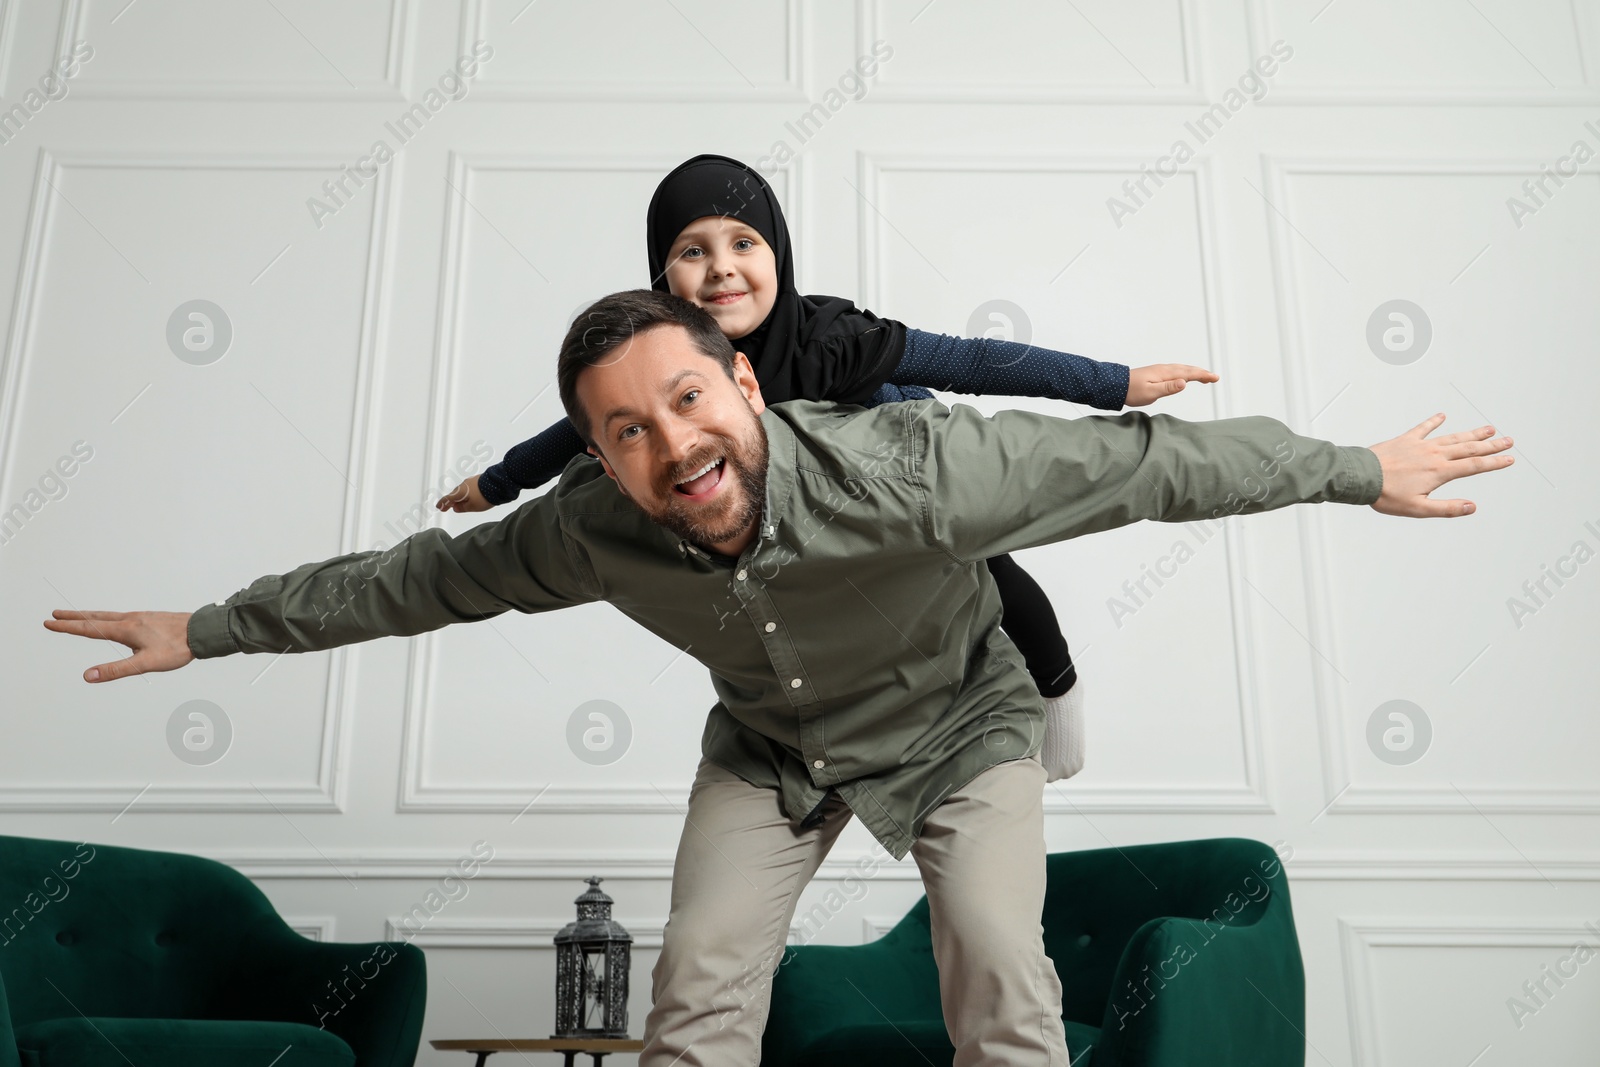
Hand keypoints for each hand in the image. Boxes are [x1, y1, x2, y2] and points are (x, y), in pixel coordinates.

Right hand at [43, 609, 194, 682]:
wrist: (202, 631)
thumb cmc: (177, 648)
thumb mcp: (145, 663)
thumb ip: (116, 670)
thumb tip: (88, 676)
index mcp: (125, 629)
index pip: (89, 629)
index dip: (67, 627)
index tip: (48, 623)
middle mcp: (129, 620)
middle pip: (95, 618)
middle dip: (73, 617)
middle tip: (53, 615)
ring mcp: (139, 617)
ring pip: (107, 615)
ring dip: (88, 616)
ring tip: (76, 616)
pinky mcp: (149, 619)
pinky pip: (120, 616)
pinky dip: (106, 617)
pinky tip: (112, 621)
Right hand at [436, 475, 490, 512]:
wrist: (499, 483)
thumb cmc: (485, 496)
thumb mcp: (472, 506)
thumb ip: (463, 508)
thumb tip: (456, 507)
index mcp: (459, 492)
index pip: (448, 499)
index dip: (443, 504)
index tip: (439, 507)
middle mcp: (463, 485)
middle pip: (455, 494)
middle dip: (452, 501)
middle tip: (448, 507)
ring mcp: (471, 481)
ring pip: (463, 490)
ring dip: (461, 497)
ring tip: (462, 504)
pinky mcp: (478, 480)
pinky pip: (469, 488)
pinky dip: (467, 493)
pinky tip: (471, 497)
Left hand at [1125, 364, 1219, 406]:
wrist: (1115, 385)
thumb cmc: (1131, 391)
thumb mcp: (1150, 393)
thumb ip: (1168, 388)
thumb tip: (1185, 382)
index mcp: (1165, 373)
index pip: (1189, 374)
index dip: (1203, 375)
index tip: (1215, 378)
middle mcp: (1164, 369)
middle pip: (1187, 369)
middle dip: (1202, 373)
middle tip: (1214, 377)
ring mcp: (1160, 370)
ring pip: (1182, 369)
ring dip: (1194, 372)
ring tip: (1204, 376)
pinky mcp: (1155, 373)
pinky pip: (1175, 371)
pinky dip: (1185, 372)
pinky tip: (1184, 376)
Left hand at [1368, 414, 1513, 517]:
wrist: (1361, 476)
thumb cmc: (1386, 495)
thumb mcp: (1419, 509)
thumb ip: (1447, 508)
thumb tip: (1472, 507)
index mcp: (1440, 472)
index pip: (1474, 466)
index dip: (1494, 463)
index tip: (1509, 458)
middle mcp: (1434, 455)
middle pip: (1469, 448)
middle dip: (1491, 445)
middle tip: (1508, 440)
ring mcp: (1420, 445)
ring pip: (1452, 437)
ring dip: (1471, 433)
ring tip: (1488, 428)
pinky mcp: (1405, 440)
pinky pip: (1423, 428)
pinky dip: (1433, 421)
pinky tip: (1442, 415)